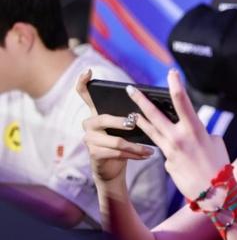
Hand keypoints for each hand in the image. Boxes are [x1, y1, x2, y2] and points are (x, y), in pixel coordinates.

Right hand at [76, 69, 154, 184]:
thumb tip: (149, 107)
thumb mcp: (124, 127)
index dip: (83, 82)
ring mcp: (89, 140)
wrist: (112, 168)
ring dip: (136, 146)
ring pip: (116, 140)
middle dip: (122, 122)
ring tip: (150, 149)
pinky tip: (146, 155)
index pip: (83, 94)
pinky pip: (117, 153)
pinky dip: (134, 155)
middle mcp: (89, 124)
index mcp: (96, 113)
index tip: (88, 71)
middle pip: (104, 119)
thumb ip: (129, 116)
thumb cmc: (122, 142)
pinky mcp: (95, 154)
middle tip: (136, 123)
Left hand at [127, 69, 229, 198]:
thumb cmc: (219, 165)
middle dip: (140, 99)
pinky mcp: (167, 163)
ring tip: (131, 113)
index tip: (171, 73)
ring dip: (140, 120)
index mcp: (194, 129)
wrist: (214, 193)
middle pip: (153, 114)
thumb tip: (191, 131)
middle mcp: (178, 138)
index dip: (175, 84)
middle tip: (130, 88)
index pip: (181, 100)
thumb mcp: (215, 142)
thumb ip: (201, 132)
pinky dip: (170, 149)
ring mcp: (170, 151)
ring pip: (150, 131)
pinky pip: (165, 151)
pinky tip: (181, 157)